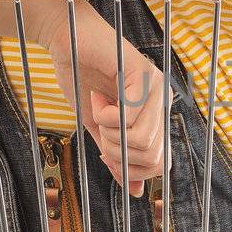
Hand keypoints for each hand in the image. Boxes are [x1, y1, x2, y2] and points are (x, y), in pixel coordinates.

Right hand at [36, 0, 171, 195]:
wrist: (68, 40)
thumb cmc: (82, 76)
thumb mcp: (99, 127)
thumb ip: (117, 155)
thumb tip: (135, 191)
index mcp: (157, 114)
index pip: (162, 164)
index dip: (132, 169)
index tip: (106, 153)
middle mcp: (164, 101)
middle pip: (151, 156)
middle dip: (116, 152)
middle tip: (99, 128)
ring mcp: (157, 87)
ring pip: (141, 139)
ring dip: (109, 133)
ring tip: (98, 110)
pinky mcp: (142, 75)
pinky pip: (128, 117)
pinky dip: (104, 115)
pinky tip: (97, 96)